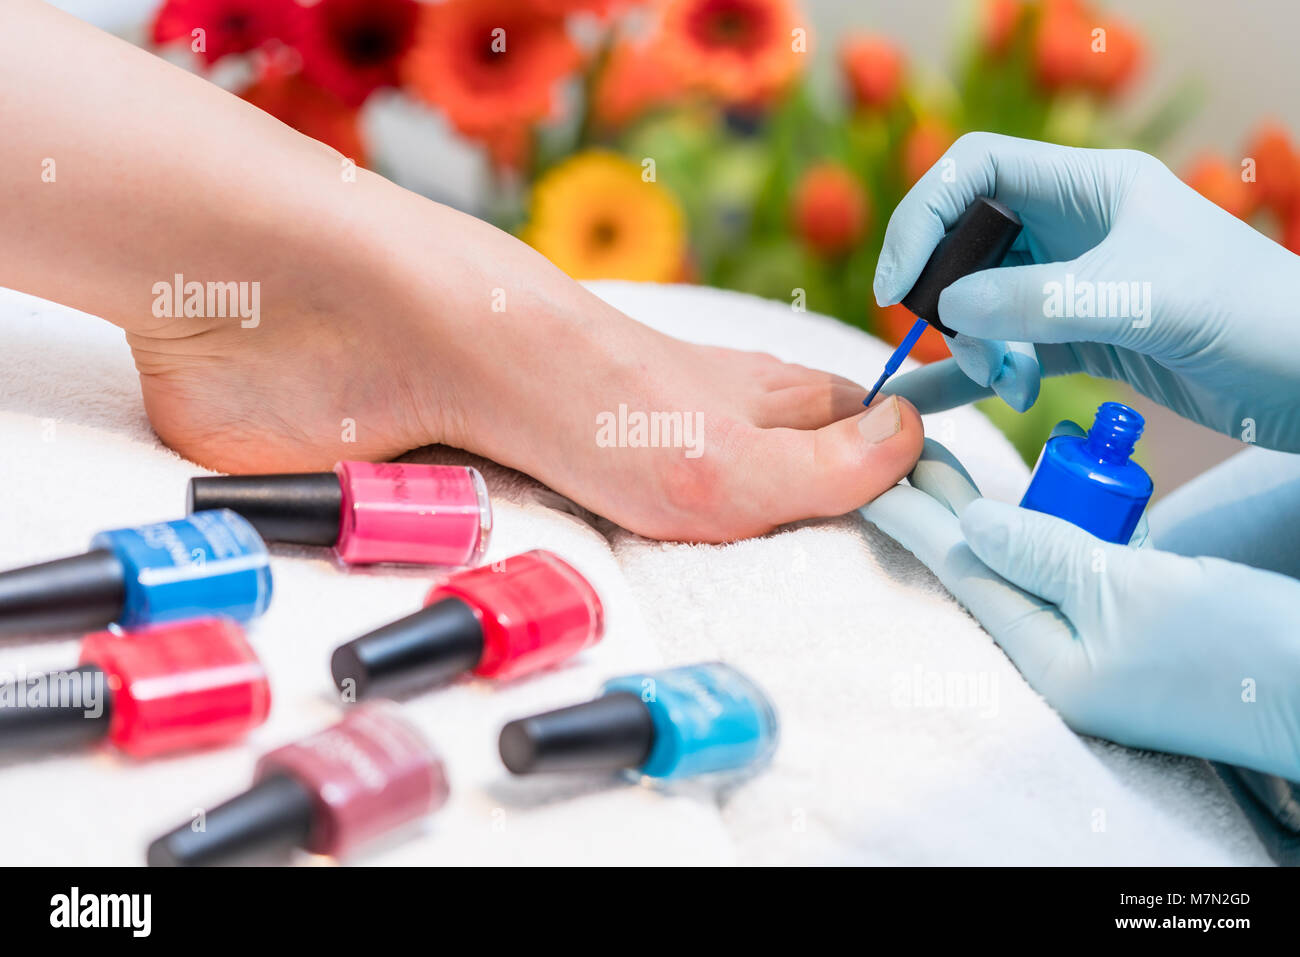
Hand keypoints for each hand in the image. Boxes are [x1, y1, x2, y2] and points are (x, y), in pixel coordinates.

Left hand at [861, 439, 1299, 780]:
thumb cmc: (1240, 648)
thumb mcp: (1133, 591)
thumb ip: (1046, 554)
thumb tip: (971, 524)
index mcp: (1053, 661)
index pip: (965, 575)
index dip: (916, 520)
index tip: (867, 478)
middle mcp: (1068, 658)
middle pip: (992, 567)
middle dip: (949, 509)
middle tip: (904, 452)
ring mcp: (1103, 646)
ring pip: (1033, 563)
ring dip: (997, 514)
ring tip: (944, 465)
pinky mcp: (1139, 628)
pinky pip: (1078, 570)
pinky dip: (1056, 529)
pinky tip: (1033, 498)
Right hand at [875, 132, 1299, 451]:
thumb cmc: (1251, 315)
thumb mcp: (1140, 299)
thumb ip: (1037, 301)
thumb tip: (946, 308)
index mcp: (1089, 186)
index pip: (975, 171)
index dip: (923, 216)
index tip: (899, 284)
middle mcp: (1072, 229)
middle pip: (966, 247)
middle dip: (950, 301)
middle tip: (967, 349)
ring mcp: (1073, 285)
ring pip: (981, 306)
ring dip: (976, 350)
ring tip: (1011, 385)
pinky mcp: (1081, 339)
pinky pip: (1005, 351)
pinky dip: (969, 377)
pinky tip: (929, 406)